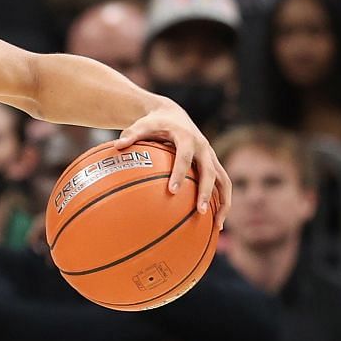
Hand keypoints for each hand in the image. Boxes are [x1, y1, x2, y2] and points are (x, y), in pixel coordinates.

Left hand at [103, 99, 230, 221]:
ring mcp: (211, 157)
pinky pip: (222, 185)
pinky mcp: (213, 165)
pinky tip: (215, 223)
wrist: (173, 114)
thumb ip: (131, 134)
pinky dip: (221, 203)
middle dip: (206, 192)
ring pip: (223, 181)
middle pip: (209, 172)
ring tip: (217, 225)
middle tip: (199, 211)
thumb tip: (117, 146)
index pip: (184, 157)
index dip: (179, 173)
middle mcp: (203, 148)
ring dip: (223, 202)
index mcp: (187, 138)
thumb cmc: (155, 123)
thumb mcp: (143, 125)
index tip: (172, 191)